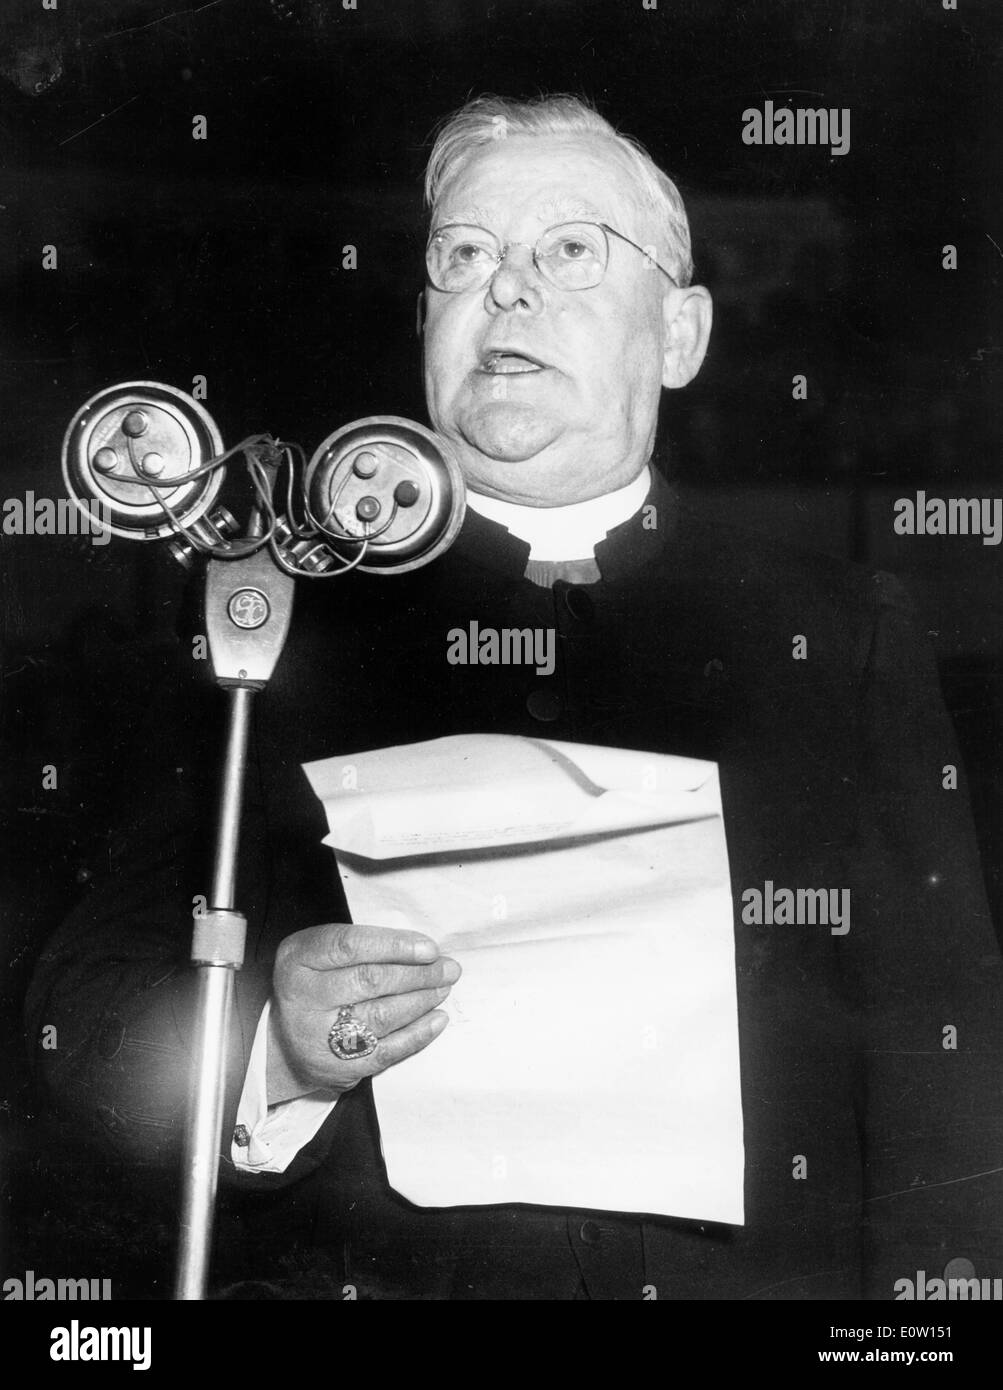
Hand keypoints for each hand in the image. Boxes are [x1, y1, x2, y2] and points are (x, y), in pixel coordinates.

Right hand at [267, 924, 459, 1103]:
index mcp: (298, 959)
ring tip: (444, 988)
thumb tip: (423, 950)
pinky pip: (387, 1050)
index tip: (429, 947)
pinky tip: (438, 1019)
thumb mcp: (322, 953)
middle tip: (448, 968)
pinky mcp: (338, 1067)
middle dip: (418, 973)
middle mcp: (302, 997)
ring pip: (382, 1014)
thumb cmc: (316, 985)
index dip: (395, 945)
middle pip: (370, 980)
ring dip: (422, 1000)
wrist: (284, 1043)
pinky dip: (418, 1034)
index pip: (350, 946)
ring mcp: (318, 1036)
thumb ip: (362, 946)